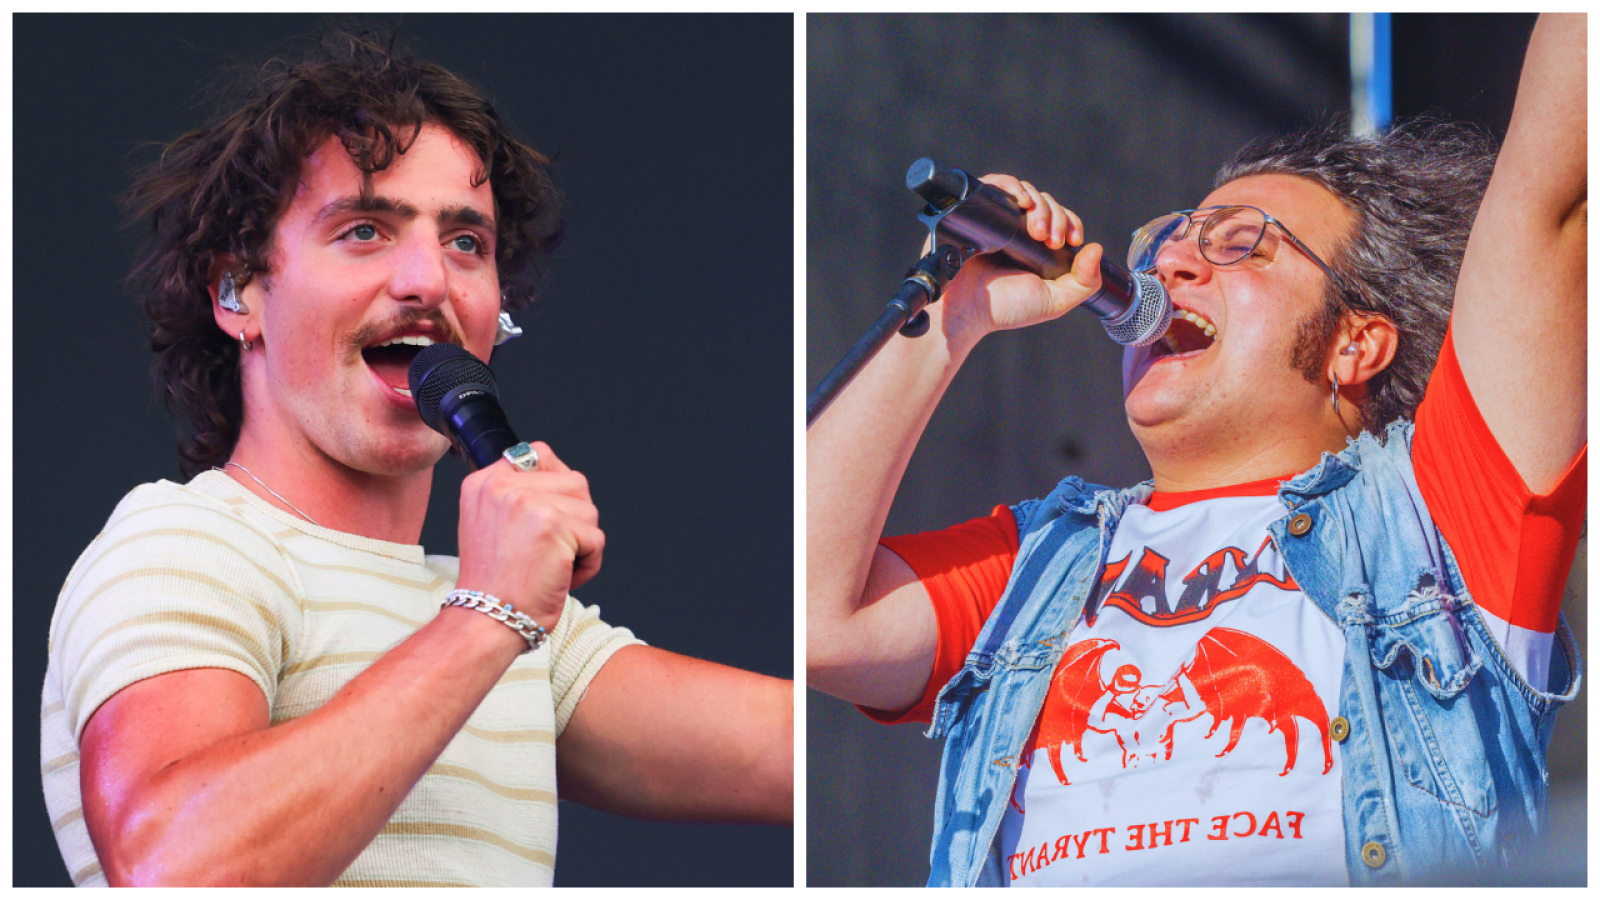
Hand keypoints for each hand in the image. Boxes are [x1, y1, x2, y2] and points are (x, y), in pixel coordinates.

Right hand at [455, 442, 602, 628]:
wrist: (487, 620)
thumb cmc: (495, 584)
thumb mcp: (489, 524)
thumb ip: (517, 495)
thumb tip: (561, 480)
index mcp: (483, 482)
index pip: (539, 454)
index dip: (557, 488)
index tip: (547, 522)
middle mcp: (501, 485)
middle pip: (574, 482)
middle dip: (575, 520)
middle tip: (550, 552)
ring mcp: (526, 503)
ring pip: (589, 510)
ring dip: (583, 544)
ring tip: (554, 566)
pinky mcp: (552, 525)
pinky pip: (596, 538)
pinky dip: (589, 565)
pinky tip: (561, 579)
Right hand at [927, 174, 1105, 346]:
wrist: (965, 309)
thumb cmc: (1005, 308)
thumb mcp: (1055, 301)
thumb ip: (1084, 282)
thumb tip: (1096, 249)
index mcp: (1036, 249)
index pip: (1061, 220)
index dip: (1071, 224)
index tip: (1071, 240)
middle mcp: (1017, 231)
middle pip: (1047, 203)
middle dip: (1056, 217)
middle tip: (1050, 239)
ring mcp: (997, 219)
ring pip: (1027, 193)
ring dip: (1039, 206)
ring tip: (1036, 230)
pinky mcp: (977, 209)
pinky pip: (998, 184)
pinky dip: (1013, 187)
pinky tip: (1022, 202)